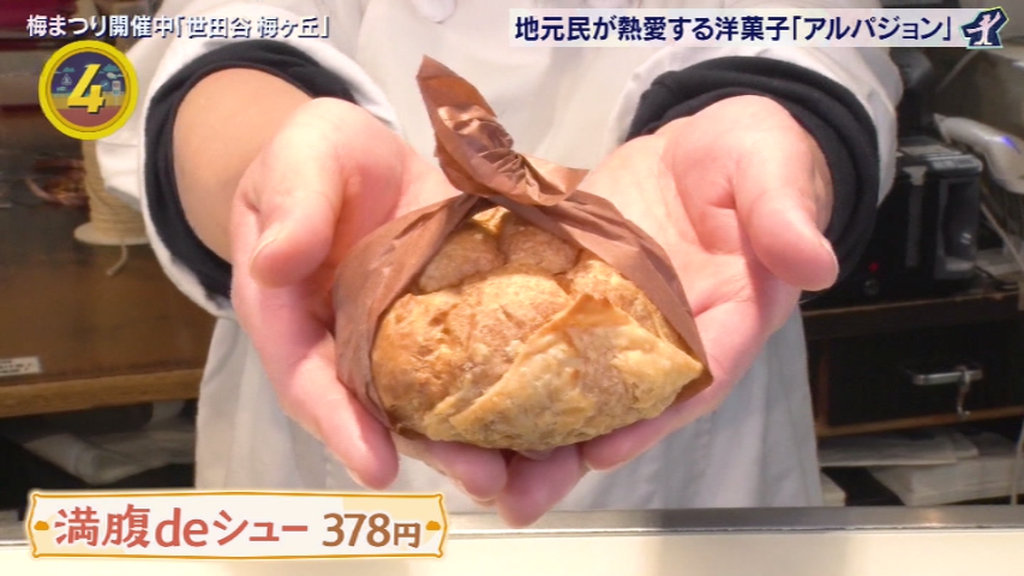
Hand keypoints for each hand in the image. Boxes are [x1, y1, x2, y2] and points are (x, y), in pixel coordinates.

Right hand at [227, 98, 507, 497]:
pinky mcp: (453, 330)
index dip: (338, 423)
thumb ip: (292, 203)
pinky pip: (477, 369)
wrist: (369, 159)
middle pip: (381, 411)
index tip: (376, 467)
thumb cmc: (321, 157)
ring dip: (478, 442)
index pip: (307, 377)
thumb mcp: (303, 157)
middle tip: (484, 483)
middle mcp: (348, 346)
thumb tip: (276, 261)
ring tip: (529, 473)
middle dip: (430, 452)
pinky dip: (511, 400)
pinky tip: (555, 426)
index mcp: (293, 315)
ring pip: (434, 404)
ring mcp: (404, 344)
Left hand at [493, 95, 837, 524]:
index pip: (698, 374)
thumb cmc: (746, 156)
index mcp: (730, 314)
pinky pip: (544, 344)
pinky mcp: (577, 303)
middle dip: (574, 450)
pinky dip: (509, 375)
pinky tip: (463, 402)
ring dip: (534, 434)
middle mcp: (671, 336)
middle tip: (519, 493)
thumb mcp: (772, 164)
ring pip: (579, 389)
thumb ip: (785, 210)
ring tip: (481, 473)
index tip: (607, 446)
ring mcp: (620, 325)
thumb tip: (813, 261)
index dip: (654, 414)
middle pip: (628, 405)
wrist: (695, 150)